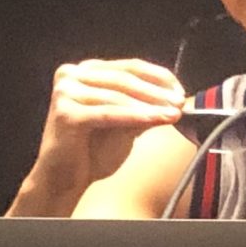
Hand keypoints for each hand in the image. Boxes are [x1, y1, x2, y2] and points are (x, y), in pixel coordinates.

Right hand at [28, 59, 186, 201]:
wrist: (64, 179)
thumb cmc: (93, 151)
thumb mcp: (127, 124)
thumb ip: (146, 109)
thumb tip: (177, 100)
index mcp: (86, 72)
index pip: (130, 67)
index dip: (159, 77)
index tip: (181, 91)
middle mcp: (72, 76)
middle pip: (125, 78)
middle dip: (157, 91)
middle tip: (181, 102)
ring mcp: (66, 93)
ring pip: (118, 95)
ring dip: (150, 104)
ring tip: (173, 113)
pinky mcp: (66, 114)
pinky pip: (108, 113)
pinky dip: (135, 116)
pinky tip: (156, 119)